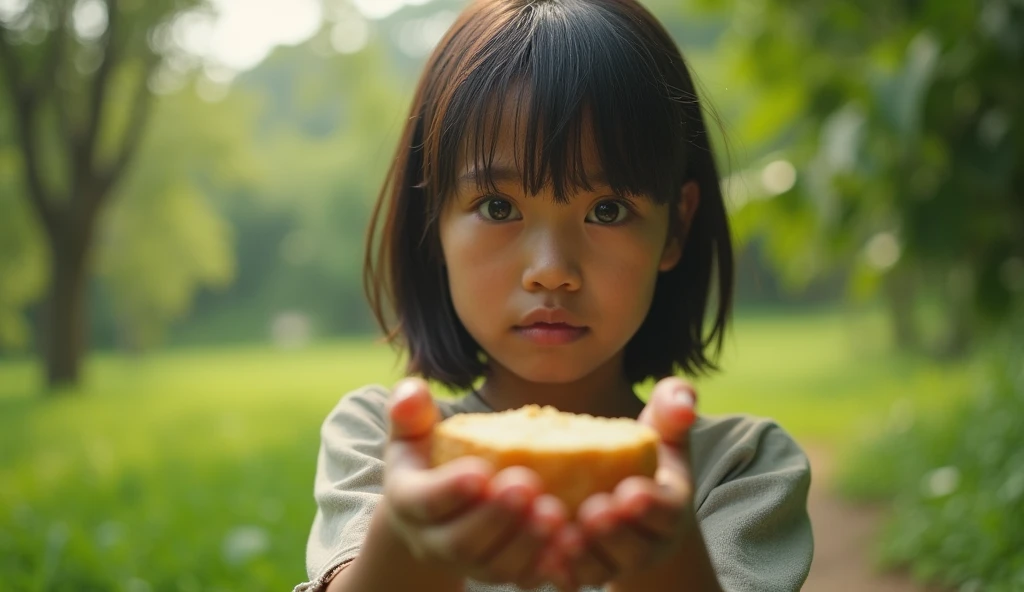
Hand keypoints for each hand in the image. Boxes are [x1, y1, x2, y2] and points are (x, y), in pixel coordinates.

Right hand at [382, 378, 568, 588]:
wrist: (438, 510)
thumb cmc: (429, 458)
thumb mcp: (412, 433)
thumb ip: (410, 411)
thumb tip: (413, 390)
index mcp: (410, 502)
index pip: (425, 501)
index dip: (451, 489)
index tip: (480, 470)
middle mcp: (435, 542)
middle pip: (461, 541)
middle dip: (496, 516)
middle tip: (527, 485)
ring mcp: (471, 563)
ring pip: (496, 565)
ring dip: (527, 542)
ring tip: (555, 513)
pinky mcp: (503, 572)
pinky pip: (525, 577)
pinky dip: (548, 564)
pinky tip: (572, 541)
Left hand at [549, 377, 698, 589]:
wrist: (623, 503)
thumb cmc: (643, 461)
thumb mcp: (665, 434)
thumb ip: (674, 410)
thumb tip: (683, 400)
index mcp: (669, 509)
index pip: (666, 511)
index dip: (650, 505)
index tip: (630, 491)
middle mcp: (646, 543)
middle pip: (635, 547)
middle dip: (614, 532)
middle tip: (592, 513)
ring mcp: (614, 562)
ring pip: (601, 568)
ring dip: (583, 556)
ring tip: (562, 537)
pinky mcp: (583, 572)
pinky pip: (573, 580)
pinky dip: (559, 572)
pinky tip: (540, 556)